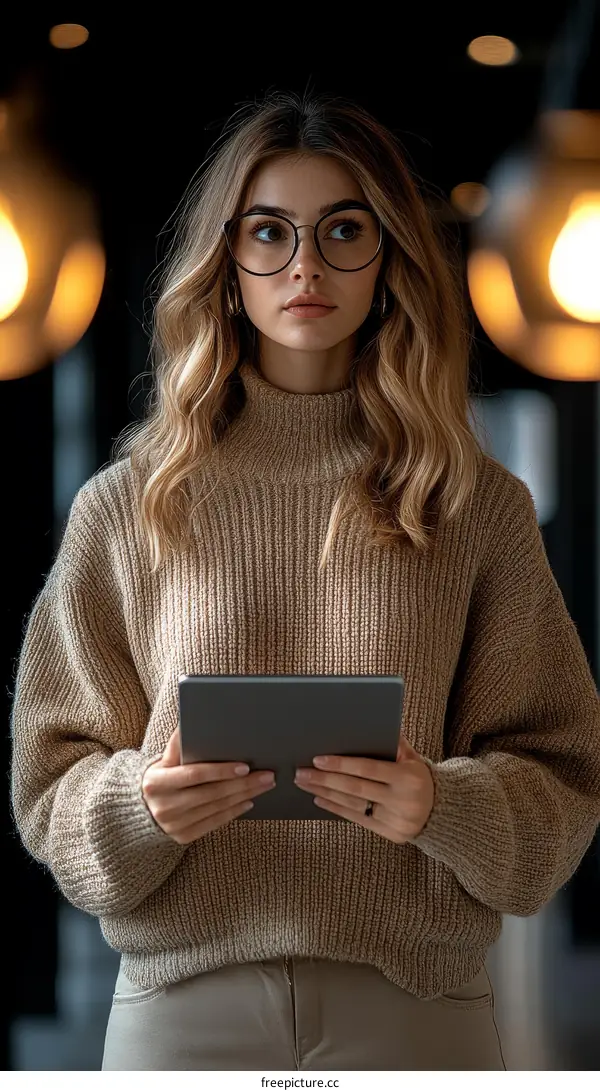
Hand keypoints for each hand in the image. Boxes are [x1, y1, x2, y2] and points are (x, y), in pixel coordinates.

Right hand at [141, 727, 275, 843]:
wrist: (142, 810)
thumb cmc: (160, 778)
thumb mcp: (162, 760)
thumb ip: (177, 744)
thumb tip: (189, 723)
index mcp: (157, 783)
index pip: (195, 775)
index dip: (221, 771)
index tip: (244, 766)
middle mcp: (165, 806)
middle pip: (212, 793)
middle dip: (243, 784)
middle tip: (267, 775)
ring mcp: (174, 825)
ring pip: (217, 809)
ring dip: (244, 796)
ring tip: (264, 785)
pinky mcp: (183, 837)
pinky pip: (214, 823)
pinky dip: (234, 812)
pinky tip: (248, 801)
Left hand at [294, 735, 433, 842]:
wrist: (440, 812)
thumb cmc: (420, 778)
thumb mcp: (414, 758)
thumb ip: (395, 743)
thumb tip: (372, 724)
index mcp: (408, 777)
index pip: (368, 768)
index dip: (341, 764)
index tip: (318, 759)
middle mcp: (402, 800)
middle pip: (355, 788)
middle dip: (324, 779)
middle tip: (301, 773)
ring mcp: (395, 819)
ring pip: (352, 804)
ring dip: (324, 793)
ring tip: (305, 784)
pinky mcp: (389, 833)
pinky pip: (357, 819)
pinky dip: (335, 808)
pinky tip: (319, 799)